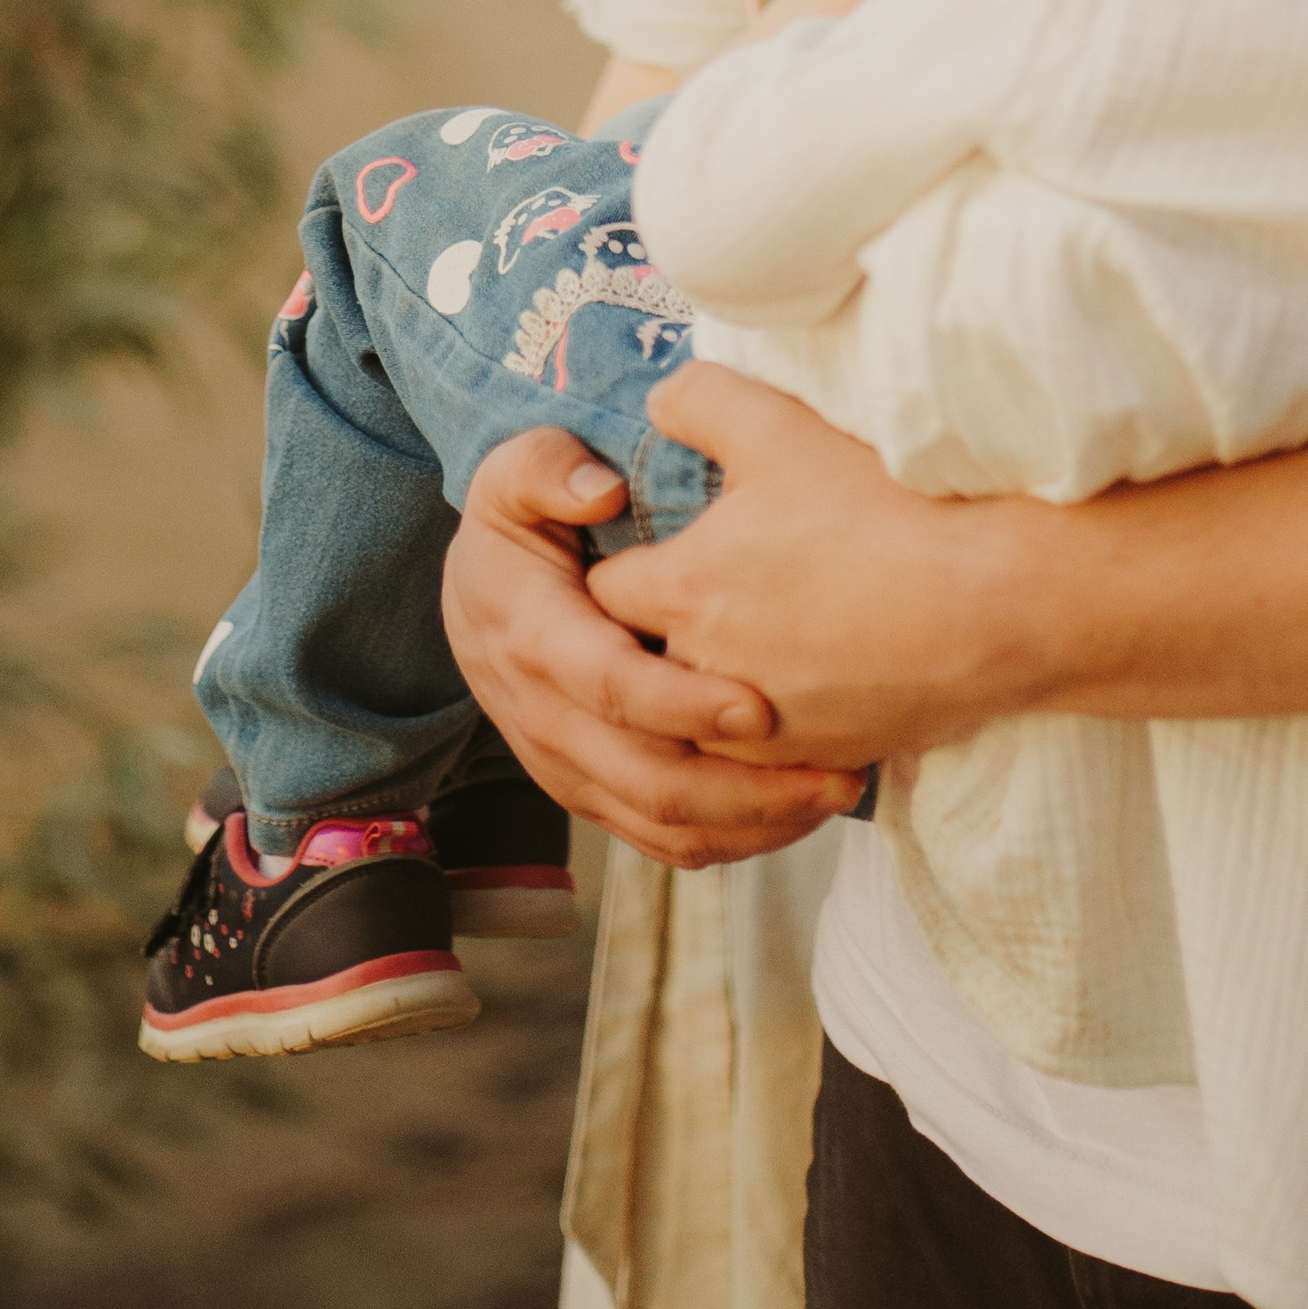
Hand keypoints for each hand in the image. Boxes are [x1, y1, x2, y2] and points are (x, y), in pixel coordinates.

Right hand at [439, 426, 866, 865]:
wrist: (472, 598)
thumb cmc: (515, 526)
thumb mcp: (510, 477)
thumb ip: (548, 468)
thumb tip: (603, 491)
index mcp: (535, 639)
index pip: (613, 689)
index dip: (686, 706)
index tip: (762, 708)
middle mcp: (548, 720)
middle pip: (650, 782)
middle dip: (746, 789)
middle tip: (835, 774)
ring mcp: (570, 768)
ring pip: (661, 825)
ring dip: (752, 824)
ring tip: (834, 794)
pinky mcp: (592, 793)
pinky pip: (661, 840)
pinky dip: (731, 839)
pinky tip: (797, 814)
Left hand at [591, 364, 1042, 769]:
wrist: (989, 604)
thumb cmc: (881, 508)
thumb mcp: (779, 426)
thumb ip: (701, 401)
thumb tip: (660, 403)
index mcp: (681, 591)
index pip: (604, 593)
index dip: (626, 565)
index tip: (660, 547)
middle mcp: (703, 673)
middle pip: (649, 661)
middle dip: (665, 631)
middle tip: (716, 591)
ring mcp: (761, 730)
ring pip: (705, 716)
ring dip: (717, 686)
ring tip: (769, 637)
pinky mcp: (816, 760)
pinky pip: (767, 756)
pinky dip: (779, 724)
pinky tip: (822, 675)